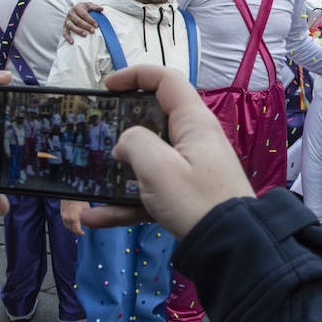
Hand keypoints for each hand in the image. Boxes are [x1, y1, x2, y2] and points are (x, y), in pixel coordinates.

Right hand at [60, 198, 86, 235]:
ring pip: (67, 226)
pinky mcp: (62, 214)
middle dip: (76, 231)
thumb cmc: (79, 200)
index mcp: (74, 218)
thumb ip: (86, 217)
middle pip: (71, 229)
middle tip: (80, 231)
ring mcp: (64, 216)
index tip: (83, 233)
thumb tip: (87, 223)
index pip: (76, 230)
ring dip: (71, 228)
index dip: (80, 233)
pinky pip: (64, 222)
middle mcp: (68, 218)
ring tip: (76, 228)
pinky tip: (72, 222)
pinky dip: (68, 223)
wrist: (70, 194)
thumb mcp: (86, 208)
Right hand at [63, 1, 102, 43]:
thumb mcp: (89, 5)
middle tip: (93, 31)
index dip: (90, 20)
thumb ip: (95, 7)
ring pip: (71, 26)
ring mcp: (67, 20)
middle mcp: (71, 13)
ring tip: (85, 35)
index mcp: (77, 8)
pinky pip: (65, 32)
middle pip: (78, 20)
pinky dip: (68, 37)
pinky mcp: (64, 26)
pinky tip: (72, 42)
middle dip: (86, 26)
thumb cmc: (83, 8)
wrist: (75, 9)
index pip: (84, 14)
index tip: (96, 25)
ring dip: (78, 31)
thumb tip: (102, 9)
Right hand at [78, 66, 252, 238]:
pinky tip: (95, 218)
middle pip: (153, 121)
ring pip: (148, 161)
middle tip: (96, 137)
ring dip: (117, 172)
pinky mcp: (186, 195)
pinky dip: (125, 202)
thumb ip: (134, 143)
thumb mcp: (158, 168)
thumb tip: (125, 144)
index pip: (166, 81)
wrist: (232, 246)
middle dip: (121, 128)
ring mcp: (191, 168)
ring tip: (89, 181)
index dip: (135, 75)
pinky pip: (150, 191)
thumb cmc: (197, 201)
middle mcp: (194, 140)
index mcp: (193, 122)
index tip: (107, 86)